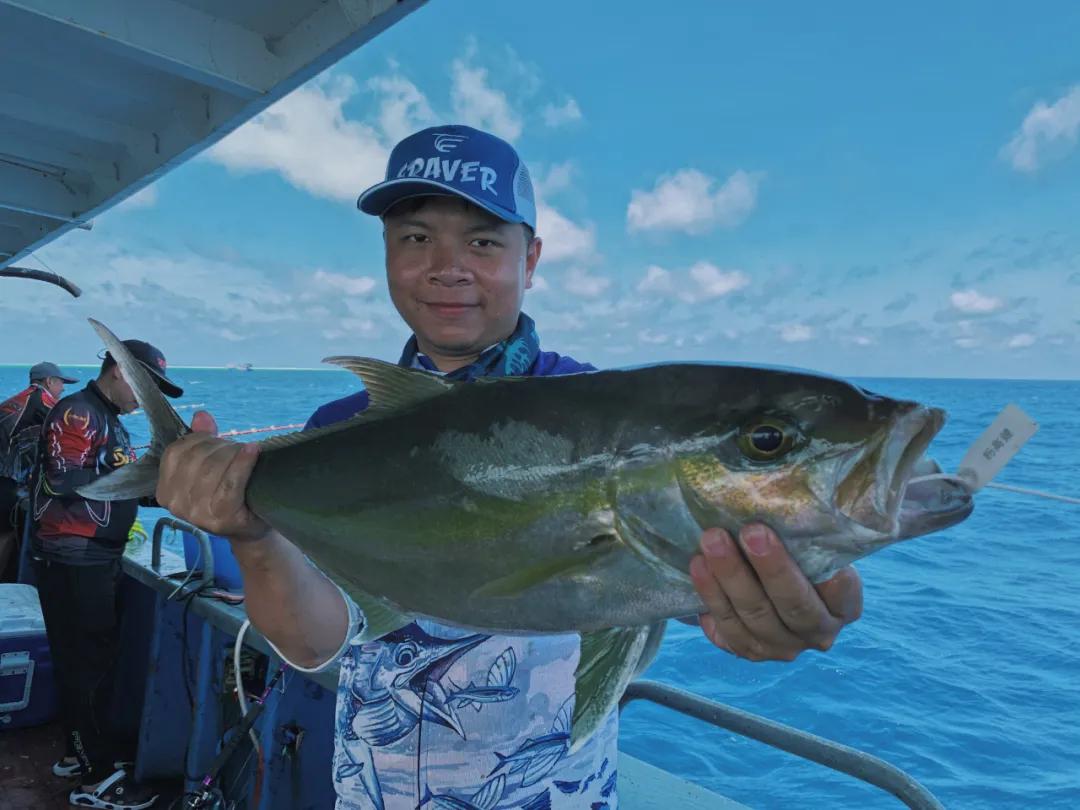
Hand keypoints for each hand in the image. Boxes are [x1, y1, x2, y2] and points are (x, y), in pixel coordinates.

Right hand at [155, 410, 269, 541]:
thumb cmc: (229, 494)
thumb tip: (201, 416)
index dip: (201, 440)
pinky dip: (242, 463)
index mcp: (165, 490)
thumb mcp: (212, 466)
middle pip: (196, 458)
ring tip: (247, 453)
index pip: (177, 452)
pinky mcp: (220, 517)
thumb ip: (202, 441)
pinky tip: (253, 451)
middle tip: (238, 449)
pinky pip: (230, 483)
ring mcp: (196, 513)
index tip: (218, 441)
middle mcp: (175, 504)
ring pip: (213, 468)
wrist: (251, 527)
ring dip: (233, 454)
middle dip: (220, 447)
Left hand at [688, 524, 862, 661]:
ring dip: (730, 577)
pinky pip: (726, 629)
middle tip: (751, 531)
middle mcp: (816, 633)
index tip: (811, 543)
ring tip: (711, 541)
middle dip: (771, 568)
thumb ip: (811, 532)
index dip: (830, 577)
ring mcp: (781, 647)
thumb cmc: (796, 555)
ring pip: (754, 617)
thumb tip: (789, 492)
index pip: (842, 594)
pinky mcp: (748, 651)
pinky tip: (698, 569)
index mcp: (843, 607)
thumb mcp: (813, 545)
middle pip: (793, 605)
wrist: (767, 585)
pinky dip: (710, 599)